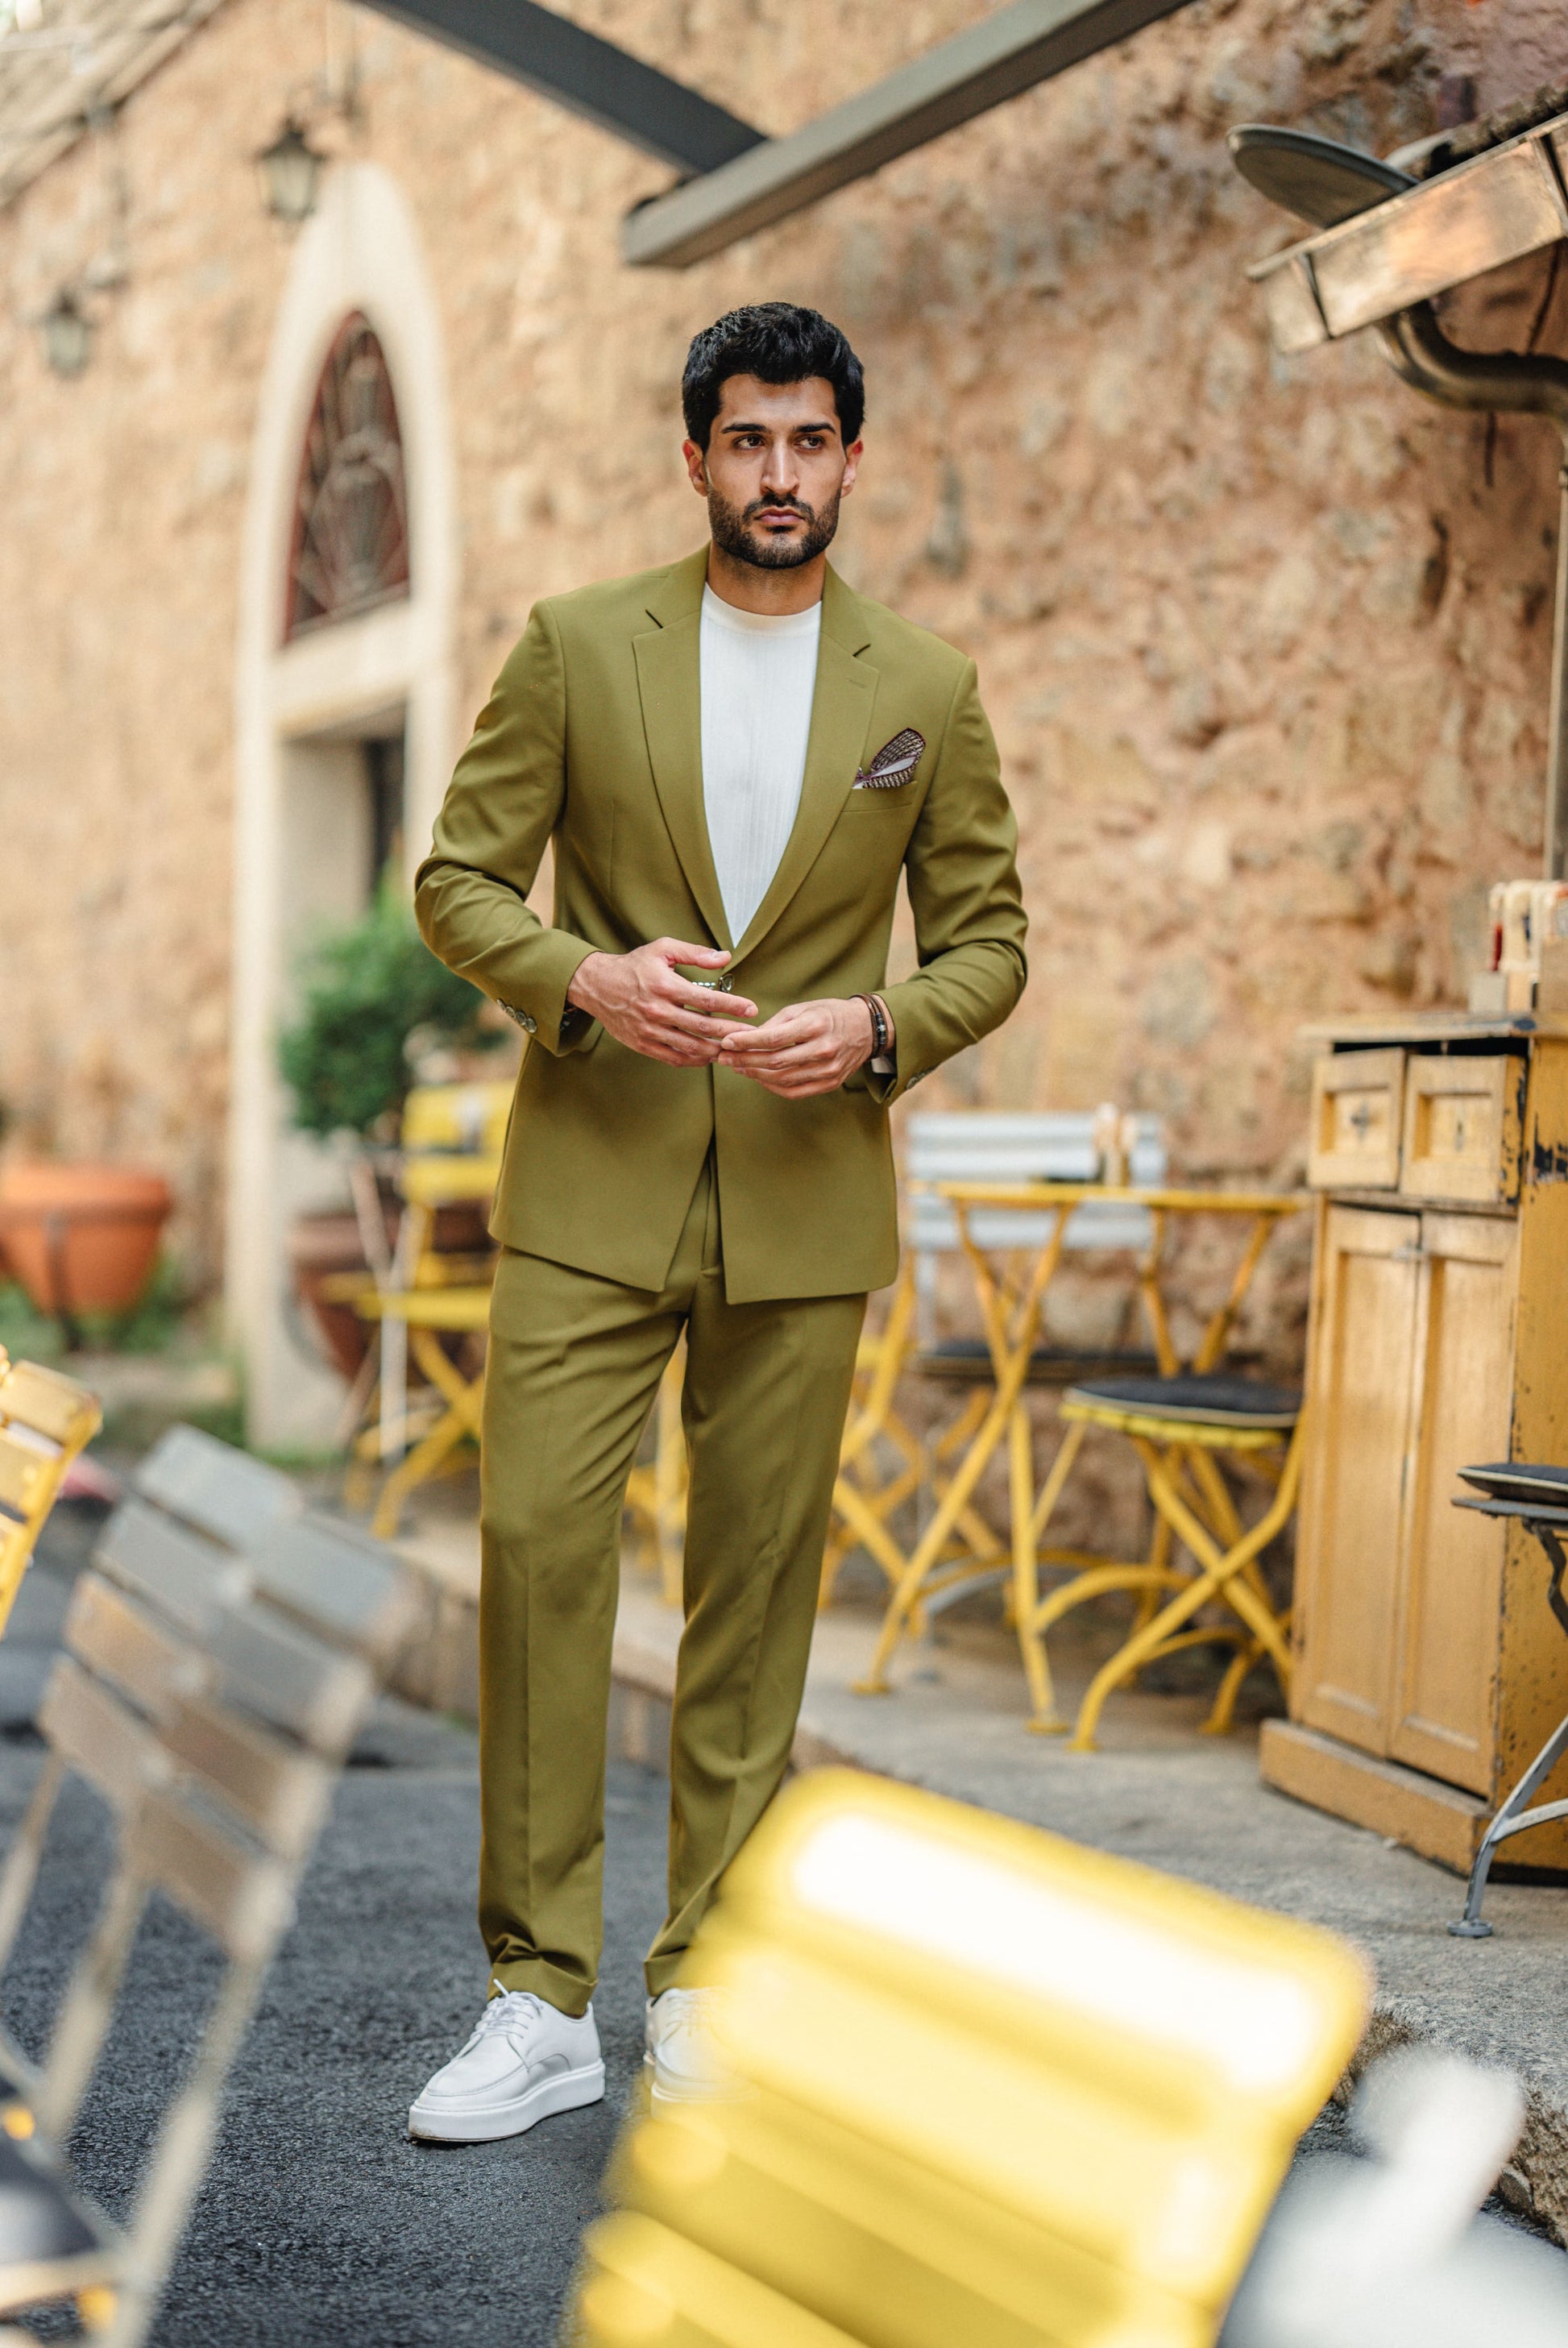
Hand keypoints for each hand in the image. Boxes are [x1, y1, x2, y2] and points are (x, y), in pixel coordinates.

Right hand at [567, 939, 756, 1067]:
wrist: (597, 985)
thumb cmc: (633, 966)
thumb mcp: (662, 949)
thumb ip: (694, 953)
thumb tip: (724, 957)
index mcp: (665, 986)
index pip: (708, 1000)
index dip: (734, 1006)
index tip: (752, 1009)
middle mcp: (658, 1011)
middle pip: (704, 1027)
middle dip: (732, 1032)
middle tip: (751, 1034)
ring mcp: (649, 1031)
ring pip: (691, 1047)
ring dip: (716, 1050)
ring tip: (734, 1047)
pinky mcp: (643, 1044)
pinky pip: (674, 1058)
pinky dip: (694, 1060)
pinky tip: (708, 1056)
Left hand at [718, 996, 890, 1098]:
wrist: (866, 1029)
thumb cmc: (831, 1014)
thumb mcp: (804, 1008)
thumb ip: (776, 1024)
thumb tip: (747, 1038)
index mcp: (816, 1025)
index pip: (774, 1038)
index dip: (747, 1042)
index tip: (727, 1042)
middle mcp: (823, 1049)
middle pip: (775, 1062)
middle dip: (745, 1060)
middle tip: (724, 1057)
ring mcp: (828, 1070)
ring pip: (782, 1079)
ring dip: (755, 1075)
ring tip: (738, 1067)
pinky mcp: (830, 1083)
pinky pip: (794, 1092)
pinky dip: (773, 1087)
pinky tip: (759, 1078)